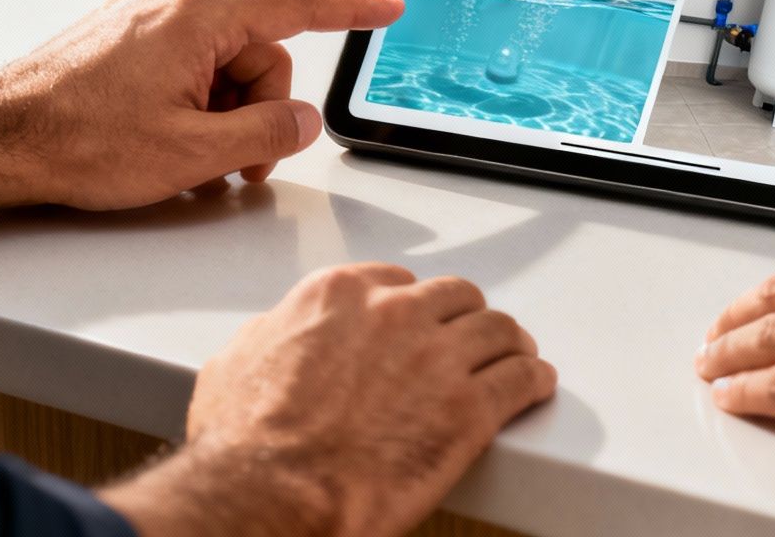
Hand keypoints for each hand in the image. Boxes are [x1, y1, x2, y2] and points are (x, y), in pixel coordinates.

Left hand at [0, 0, 402, 216]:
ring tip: (184, 158)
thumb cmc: (78, 142)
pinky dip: (188, 103)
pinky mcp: (120, 37)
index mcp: (198, 16)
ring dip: (219, 113)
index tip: (387, 8)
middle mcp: (171, 2)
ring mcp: (142, 17)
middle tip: (230, 165)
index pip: (296, 7)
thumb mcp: (193, 154)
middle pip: (256, 53)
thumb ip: (267, 136)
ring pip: (219, 64)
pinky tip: (158, 140)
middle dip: (257, 109)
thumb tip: (301, 121)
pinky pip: (183, 65)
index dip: (351, 11)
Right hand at [106, 263, 557, 536]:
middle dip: (465, 318)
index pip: (397, 281)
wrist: (270, 493)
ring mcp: (437, 357)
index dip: (414, 306)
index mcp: (339, 295)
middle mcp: (394, 313)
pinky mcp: (470, 408)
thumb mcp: (237, 361)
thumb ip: (273, 334)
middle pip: (455, 298)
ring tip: (516, 356)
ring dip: (508, 343)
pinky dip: (534, 380)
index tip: (421, 321)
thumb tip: (278, 335)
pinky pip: (522, 379)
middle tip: (472, 339)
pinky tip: (536, 384)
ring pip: (498, 329)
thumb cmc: (244, 442)